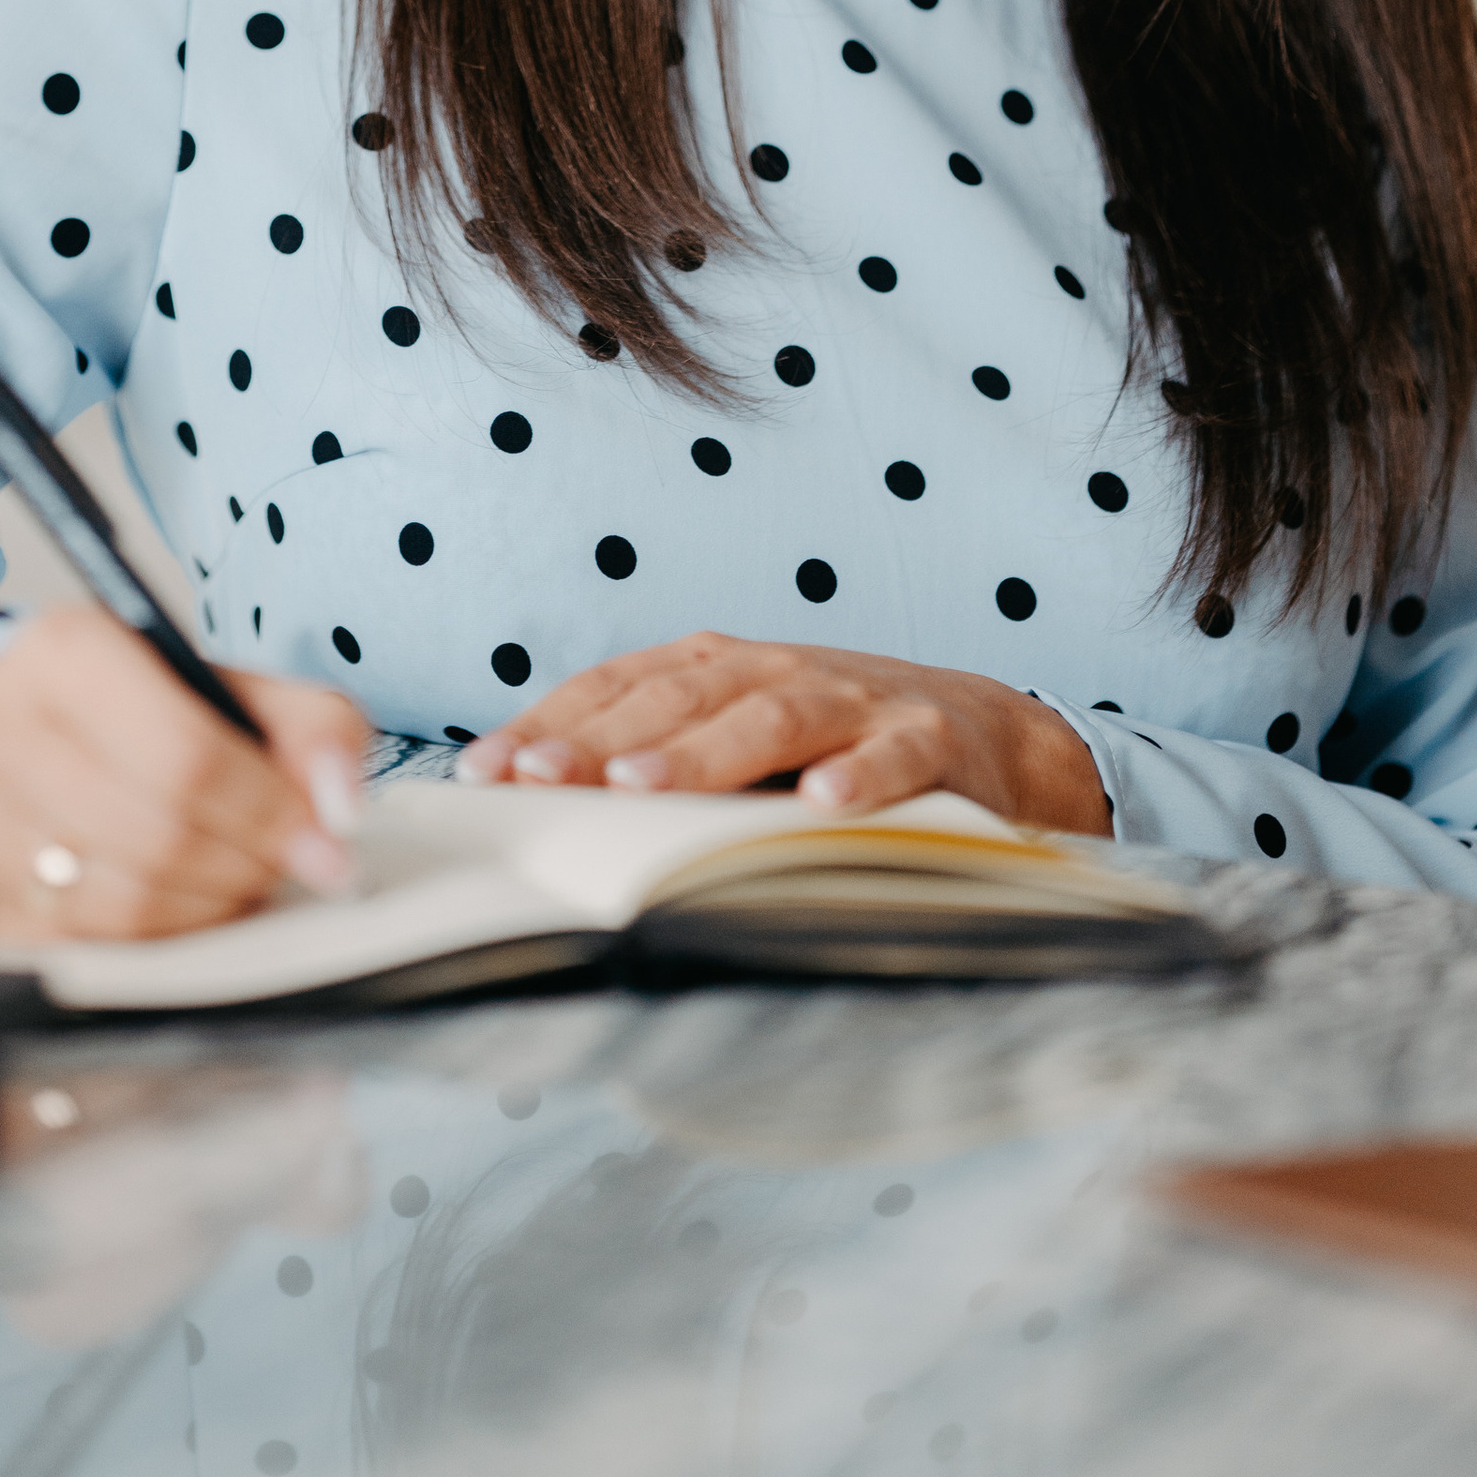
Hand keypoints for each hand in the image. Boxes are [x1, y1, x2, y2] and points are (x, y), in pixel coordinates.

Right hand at [0, 606, 368, 940]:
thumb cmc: (109, 703)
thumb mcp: (208, 680)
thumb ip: (302, 721)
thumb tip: (341, 805)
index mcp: (68, 653)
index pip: (188, 757)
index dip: (270, 812)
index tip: (325, 846)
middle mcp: (0, 728)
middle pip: (158, 837)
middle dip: (245, 865)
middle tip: (282, 864)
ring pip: (121, 904)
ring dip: (206, 909)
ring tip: (235, 881)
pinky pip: (81, 947)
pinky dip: (151, 940)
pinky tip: (178, 908)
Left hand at [455, 631, 1110, 830]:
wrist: (990, 736)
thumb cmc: (838, 745)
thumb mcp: (743, 741)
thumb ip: (660, 762)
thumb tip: (539, 806)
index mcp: (723, 669)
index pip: (621, 687)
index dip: (552, 723)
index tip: (487, 770)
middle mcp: (780, 670)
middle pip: (680, 698)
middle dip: (602, 739)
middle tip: (540, 778)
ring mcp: (857, 701)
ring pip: (772, 716)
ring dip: (704, 752)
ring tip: (642, 786)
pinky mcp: (932, 741)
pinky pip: (894, 757)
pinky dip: (859, 774)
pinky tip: (821, 803)